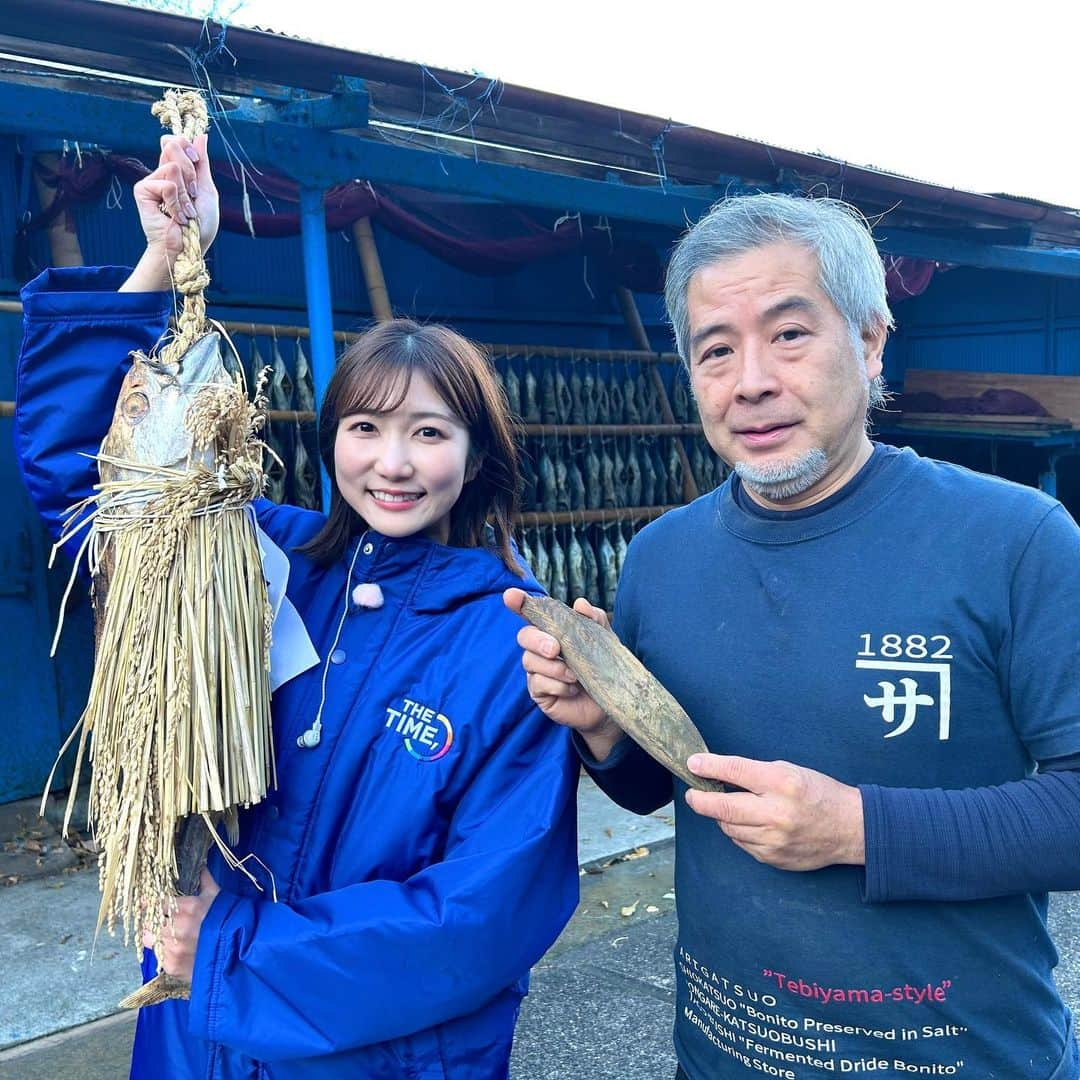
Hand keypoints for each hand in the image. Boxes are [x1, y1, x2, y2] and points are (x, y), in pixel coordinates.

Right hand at [122, 134, 218, 291]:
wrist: (188, 247)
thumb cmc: (200, 226)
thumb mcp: (207, 190)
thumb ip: (202, 163)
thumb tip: (202, 135)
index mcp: (177, 171)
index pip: (176, 142)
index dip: (188, 146)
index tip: (196, 159)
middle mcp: (161, 173)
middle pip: (174, 145)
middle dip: (192, 173)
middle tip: (192, 195)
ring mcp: (151, 180)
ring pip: (174, 167)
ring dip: (186, 194)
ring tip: (185, 211)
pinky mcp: (142, 190)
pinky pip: (167, 184)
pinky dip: (177, 202)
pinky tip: (174, 216)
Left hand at [143, 868, 219, 981]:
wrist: (240, 950)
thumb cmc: (230, 920)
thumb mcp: (218, 897)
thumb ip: (205, 881)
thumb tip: (200, 867)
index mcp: (189, 907)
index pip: (157, 903)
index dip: (152, 904)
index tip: (146, 904)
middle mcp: (178, 928)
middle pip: (149, 924)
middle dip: (152, 923)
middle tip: (159, 923)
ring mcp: (174, 948)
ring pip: (150, 941)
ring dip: (157, 938)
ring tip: (168, 938)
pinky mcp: (172, 966)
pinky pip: (159, 957)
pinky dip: (165, 953)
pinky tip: (177, 951)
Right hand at [503, 588, 624, 759]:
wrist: (611, 699)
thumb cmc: (603, 665)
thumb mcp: (604, 639)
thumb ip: (594, 620)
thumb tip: (580, 604)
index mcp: (553, 631)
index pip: (532, 614)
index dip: (519, 603)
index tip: (510, 595)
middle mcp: (540, 649)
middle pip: (524, 636)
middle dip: (537, 640)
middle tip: (555, 649)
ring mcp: (537, 671)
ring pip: (530, 662)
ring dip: (553, 667)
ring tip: (574, 675)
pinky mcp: (539, 692)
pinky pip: (538, 683)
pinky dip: (557, 685)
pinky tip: (572, 688)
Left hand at [684, 754, 864, 870]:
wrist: (851, 829)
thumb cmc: (818, 793)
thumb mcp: (790, 770)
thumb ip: (754, 773)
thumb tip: (718, 773)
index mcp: (782, 783)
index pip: (735, 771)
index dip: (708, 766)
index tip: (692, 763)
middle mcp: (776, 813)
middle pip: (723, 807)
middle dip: (700, 800)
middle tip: (692, 794)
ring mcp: (774, 839)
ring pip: (729, 828)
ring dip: (721, 817)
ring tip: (725, 807)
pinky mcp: (773, 858)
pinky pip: (742, 844)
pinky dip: (738, 832)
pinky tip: (748, 824)